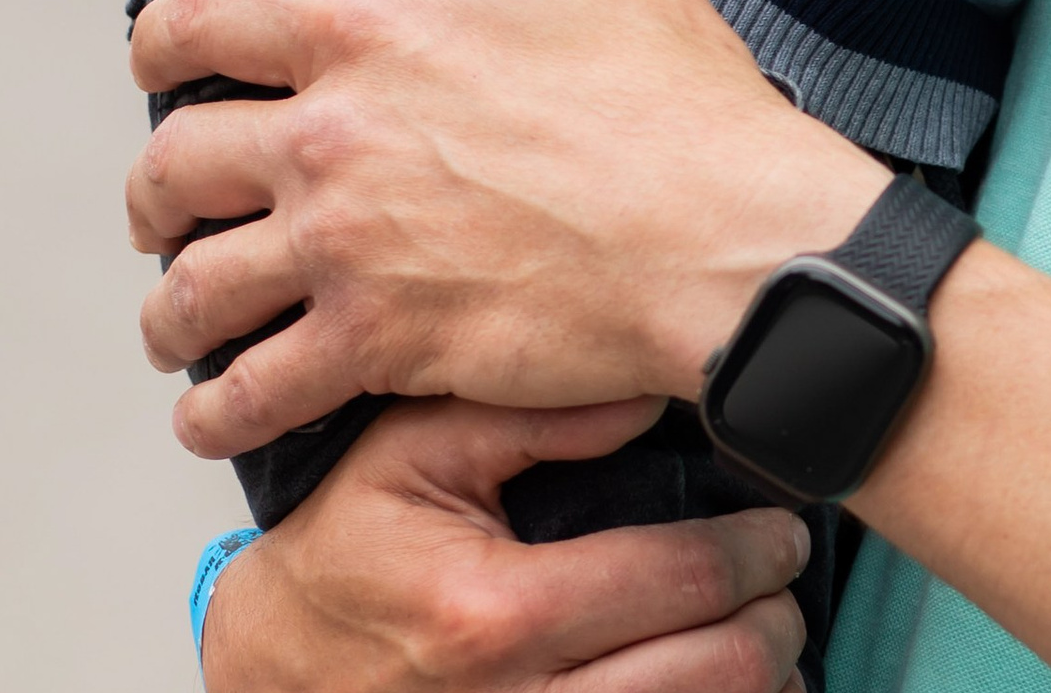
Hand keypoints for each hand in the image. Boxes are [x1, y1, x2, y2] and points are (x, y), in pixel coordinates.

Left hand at [128, 0, 889, 460]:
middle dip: (158, 190)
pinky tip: (224, 405)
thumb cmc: (665, 83)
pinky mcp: (379, 348)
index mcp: (368, 29)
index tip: (165, 67)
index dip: (159, 44)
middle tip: (178, 206)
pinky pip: (247, 396)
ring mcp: (347, 251)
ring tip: (189, 315)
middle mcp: (331, 139)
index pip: (196, 25)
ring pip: (190, 293)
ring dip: (174, 308)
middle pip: (170, 167)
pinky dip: (216, 410)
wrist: (724, 231)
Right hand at [200, 394, 810, 692]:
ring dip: (759, 688)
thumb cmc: (339, 554)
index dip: (757, 550)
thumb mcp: (411, 452)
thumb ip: (532, 411)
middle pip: (712, 673)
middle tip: (789, 580)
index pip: (680, 581)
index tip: (786, 525)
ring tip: (773, 639)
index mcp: (492, 612)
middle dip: (776, 620)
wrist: (261, 675)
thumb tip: (648, 389)